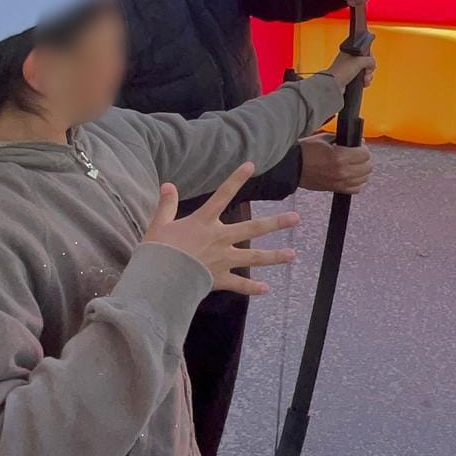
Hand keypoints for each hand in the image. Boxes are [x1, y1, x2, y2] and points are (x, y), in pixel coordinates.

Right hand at [143, 162, 298, 295]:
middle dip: (276, 223)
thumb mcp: (160, 224)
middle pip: (253, 228)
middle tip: (296, 218)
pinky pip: (239, 284)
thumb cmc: (158, 250)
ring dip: (274, 256)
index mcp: (204, 222)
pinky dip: (252, 288)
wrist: (159, 279)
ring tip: (292, 255)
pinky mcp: (220, 279)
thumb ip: (167, 204)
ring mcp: (223, 260)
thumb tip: (168, 185)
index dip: (236, 179)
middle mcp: (220, 238)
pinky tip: (266, 289)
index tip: (251, 165)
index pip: (223, 194)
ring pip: (254, 257)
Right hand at [299, 133, 372, 194]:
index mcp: (340, 156)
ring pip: (364, 178)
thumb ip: (342, 139)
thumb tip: (357, 142)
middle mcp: (343, 171)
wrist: (292, 167)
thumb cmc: (305, 152)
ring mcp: (340, 182)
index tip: (359, 145)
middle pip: (368, 167)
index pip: (365, 154)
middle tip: (357, 153)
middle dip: (364, 158)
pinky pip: (356, 189)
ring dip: (362, 170)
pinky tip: (351, 175)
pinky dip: (357, 182)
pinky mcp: (336, 189)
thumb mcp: (324, 138)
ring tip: (354, 164)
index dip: (363, 148)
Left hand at [324, 50, 374, 89]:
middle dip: (369, 68)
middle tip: (367, 71)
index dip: (369, 56)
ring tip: (365, 79)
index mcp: (350, 52)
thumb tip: (373, 64)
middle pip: (366, 62)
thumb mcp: (359, 61)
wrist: (334, 85)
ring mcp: (350, 70)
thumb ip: (370, 60)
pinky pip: (362, 79)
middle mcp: (349, 60)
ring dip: (368, 76)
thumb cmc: (342, 70)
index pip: (364, 51)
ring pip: (365, 71)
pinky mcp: (351, 79)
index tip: (370, 61)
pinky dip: (365, 81)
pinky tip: (364, 83)